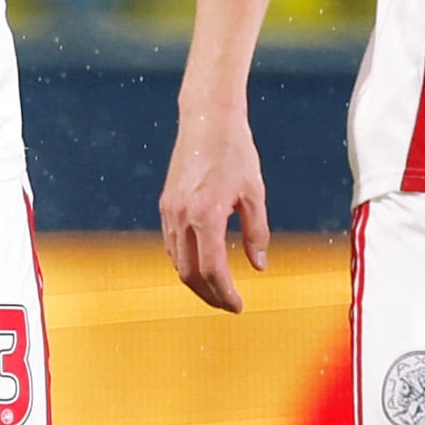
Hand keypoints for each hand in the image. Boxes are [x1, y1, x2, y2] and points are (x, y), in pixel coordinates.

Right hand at [161, 104, 272, 312]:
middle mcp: (182, 217)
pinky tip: (202, 264)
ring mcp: (170, 211)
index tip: (238, 306)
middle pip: (189, 273)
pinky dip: (185, 261)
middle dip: (208, 295)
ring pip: (177, 261)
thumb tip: (258, 266)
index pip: (212, 270)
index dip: (225, 293)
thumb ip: (257, 232)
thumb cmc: (235, 151)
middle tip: (228, 304)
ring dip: (195, 281)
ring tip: (217, 289)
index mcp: (206, 216)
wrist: (206, 119)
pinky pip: (172, 244)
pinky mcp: (166, 204)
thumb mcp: (254, 193)